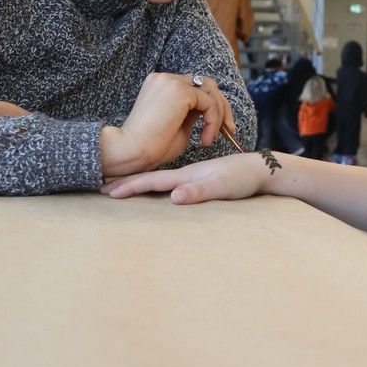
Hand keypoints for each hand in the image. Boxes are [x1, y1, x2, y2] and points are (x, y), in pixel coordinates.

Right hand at [99, 72, 232, 177]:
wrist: (130, 151)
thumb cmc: (151, 147)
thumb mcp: (178, 127)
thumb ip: (192, 115)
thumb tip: (210, 112)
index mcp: (162, 85)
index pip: (196, 87)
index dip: (212, 106)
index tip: (220, 129)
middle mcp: (166, 78)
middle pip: (207, 84)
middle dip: (222, 106)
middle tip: (229, 130)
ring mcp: (172, 81)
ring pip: (211, 90)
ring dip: (219, 114)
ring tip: (212, 138)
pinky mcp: (180, 90)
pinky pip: (209, 102)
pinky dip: (213, 120)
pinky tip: (205, 139)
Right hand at [101, 152, 264, 203]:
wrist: (262, 168)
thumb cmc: (244, 178)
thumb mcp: (222, 186)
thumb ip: (199, 192)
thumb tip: (173, 197)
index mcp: (187, 174)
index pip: (153, 181)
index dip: (129, 186)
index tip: (107, 190)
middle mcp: (187, 173)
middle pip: (152, 178)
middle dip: (128, 182)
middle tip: (103, 187)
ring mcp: (194, 175)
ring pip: (161, 178)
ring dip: (140, 182)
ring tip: (123, 186)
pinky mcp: (202, 179)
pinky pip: (173, 181)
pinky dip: (158, 184)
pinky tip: (158, 188)